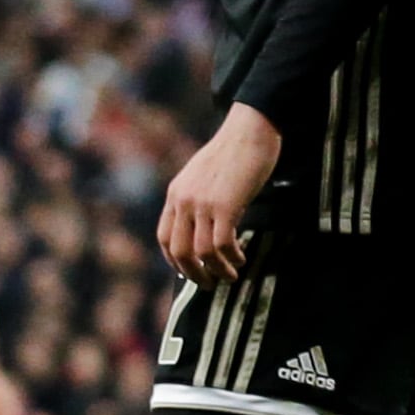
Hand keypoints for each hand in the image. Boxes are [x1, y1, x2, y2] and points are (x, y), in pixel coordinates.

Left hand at [156, 105, 282, 288]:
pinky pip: (221, 244)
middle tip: (211, 284)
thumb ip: (198, 198)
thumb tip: (205, 225)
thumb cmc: (234, 152)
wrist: (249, 130)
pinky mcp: (225, 205)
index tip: (191, 272)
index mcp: (175, 194)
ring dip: (216, 270)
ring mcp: (202, 203)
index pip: (165, 238)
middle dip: (195, 274)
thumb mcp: (205, 176)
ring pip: (201, 252)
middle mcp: (183, 200)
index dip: (176, 261)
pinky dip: (230, 257)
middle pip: (179, 251)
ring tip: (231, 276)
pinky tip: (240, 259)